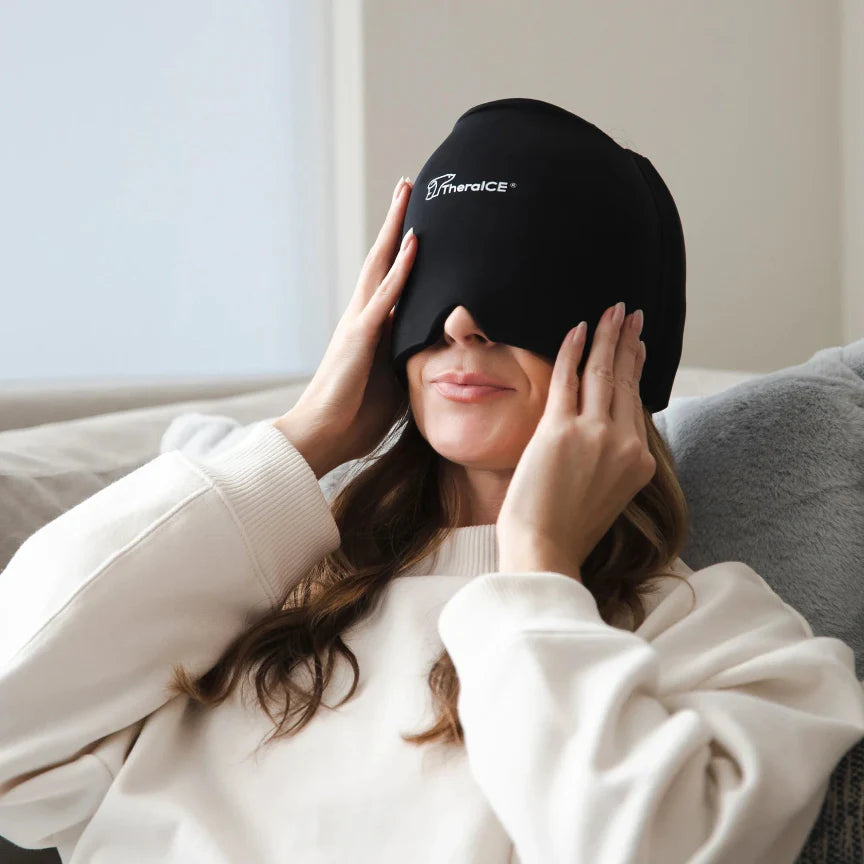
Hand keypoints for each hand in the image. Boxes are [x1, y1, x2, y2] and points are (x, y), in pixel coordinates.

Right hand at [276, 176, 416, 474]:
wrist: (323, 438)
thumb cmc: (355, 418)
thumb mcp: (391, 384)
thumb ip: (405, 361)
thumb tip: (430, 353)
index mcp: (371, 330)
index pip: (390, 281)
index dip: (403, 251)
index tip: (418, 224)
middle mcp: (362, 317)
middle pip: (381, 260)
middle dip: (395, 223)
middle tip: (407, 187)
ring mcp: (359, 324)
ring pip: (379, 266)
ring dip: (395, 229)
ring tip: (406, 194)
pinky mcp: (359, 339)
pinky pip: (384, 298)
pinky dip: (400, 270)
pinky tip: (414, 244)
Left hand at [496, 302, 654, 579]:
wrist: (544, 551)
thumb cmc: (566, 529)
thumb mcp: (606, 493)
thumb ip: (610, 457)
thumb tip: (602, 426)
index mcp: (638, 461)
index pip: (636, 402)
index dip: (636, 368)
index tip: (637, 345)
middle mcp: (623, 443)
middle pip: (625, 381)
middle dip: (627, 342)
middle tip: (630, 314)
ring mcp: (593, 434)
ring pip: (603, 373)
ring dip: (607, 336)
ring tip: (612, 312)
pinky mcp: (559, 430)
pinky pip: (567, 379)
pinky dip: (572, 351)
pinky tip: (578, 330)